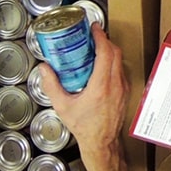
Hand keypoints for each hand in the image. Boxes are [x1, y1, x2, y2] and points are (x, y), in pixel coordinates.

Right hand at [41, 24, 127, 145]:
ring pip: (120, 61)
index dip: (101, 37)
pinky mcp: (125, 91)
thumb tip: (45, 69)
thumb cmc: (85, 128)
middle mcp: (115, 84)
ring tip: (96, 48)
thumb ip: (52, 86)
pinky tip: (101, 65)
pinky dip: (112, 62)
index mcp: (101, 86)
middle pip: (115, 53)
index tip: (95, 29)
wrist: (102, 142)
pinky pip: (120, 70)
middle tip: (93, 35)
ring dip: (110, 51)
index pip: (106, 53)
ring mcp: (123, 87)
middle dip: (105, 40)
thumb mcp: (63, 106)